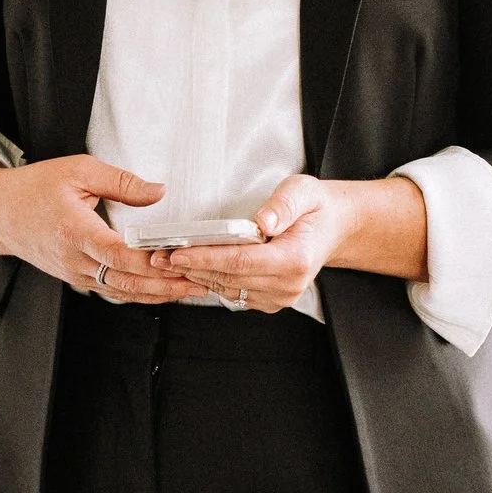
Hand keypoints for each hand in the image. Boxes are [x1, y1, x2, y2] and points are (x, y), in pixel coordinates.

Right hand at [0, 152, 205, 303]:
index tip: (180, 259)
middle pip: (126, 283)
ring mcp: (75, 275)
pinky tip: (164, 290)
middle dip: (166, 285)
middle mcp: (75, 260)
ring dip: (158, 294)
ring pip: (122, 293)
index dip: (151, 261)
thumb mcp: (78, 170)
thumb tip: (158, 192)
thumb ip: (121, 182)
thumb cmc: (35, 189)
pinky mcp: (77, 279)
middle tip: (200, 281)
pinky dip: (140, 293)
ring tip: (191, 289)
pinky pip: (113, 291)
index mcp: (75, 232)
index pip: (119, 255)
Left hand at [156, 174, 353, 314]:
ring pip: (227, 288)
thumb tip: (262, 221)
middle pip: (228, 278)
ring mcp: (279, 297)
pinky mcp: (270, 301)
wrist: (332, 228)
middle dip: (190, 266)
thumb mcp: (303, 191)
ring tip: (167, 261)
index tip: (178, 253)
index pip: (241, 261)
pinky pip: (233, 293)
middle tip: (158, 256)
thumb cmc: (315, 208)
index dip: (206, 258)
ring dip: (196, 275)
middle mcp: (287, 284)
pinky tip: (192, 268)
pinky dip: (211, 280)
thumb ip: (282, 205)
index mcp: (295, 259)